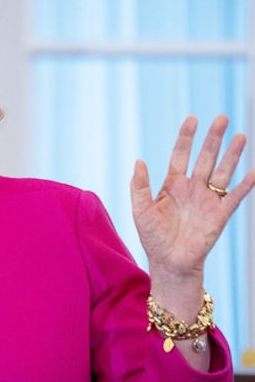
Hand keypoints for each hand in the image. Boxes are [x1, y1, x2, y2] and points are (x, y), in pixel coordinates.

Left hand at [131, 115, 254, 281]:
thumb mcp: (141, 210)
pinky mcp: (220, 215)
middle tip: (222, 118)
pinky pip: (234, 197)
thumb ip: (140, 186)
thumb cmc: (153, 237)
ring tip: (241, 136)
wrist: (169, 262)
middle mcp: (192, 188)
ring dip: (232, 155)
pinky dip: (245, 185)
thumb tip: (139, 161)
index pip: (180, 154)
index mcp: (172, 185)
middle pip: (205, 157)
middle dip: (213, 138)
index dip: (186, 137)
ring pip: (222, 171)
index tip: (192, 119)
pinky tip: (254, 171)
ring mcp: (207, 200)